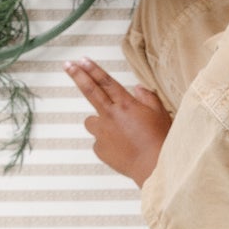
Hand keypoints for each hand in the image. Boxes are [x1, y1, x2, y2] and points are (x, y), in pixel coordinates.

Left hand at [66, 59, 171, 185]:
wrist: (153, 168)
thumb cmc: (160, 141)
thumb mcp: (160, 113)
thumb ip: (148, 98)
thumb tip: (137, 88)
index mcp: (126, 104)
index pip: (106, 82)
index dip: (93, 69)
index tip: (82, 60)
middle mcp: (111, 116)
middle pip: (90, 91)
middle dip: (77, 76)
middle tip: (68, 65)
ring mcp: (103, 133)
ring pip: (92, 121)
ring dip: (99, 121)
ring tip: (117, 132)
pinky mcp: (99, 149)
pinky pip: (99, 141)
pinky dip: (106, 142)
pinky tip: (121, 148)